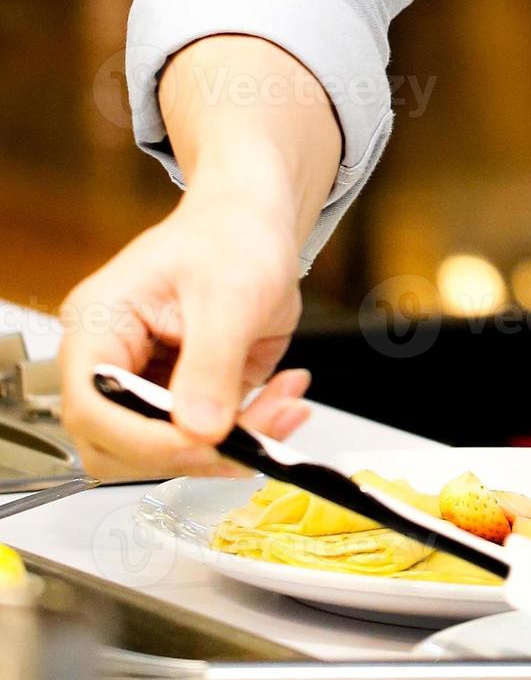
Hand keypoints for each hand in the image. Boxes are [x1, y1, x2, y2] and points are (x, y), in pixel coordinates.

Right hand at [60, 181, 309, 478]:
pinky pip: (212, 439)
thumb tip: (201, 430)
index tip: (207, 440)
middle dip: (196, 451)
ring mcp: (150, 385)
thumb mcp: (228, 296)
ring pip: (174, 451)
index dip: (146, 438)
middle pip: (125, 446)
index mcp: (99, 327)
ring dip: (235, 445)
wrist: (257, 227)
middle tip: (257, 435)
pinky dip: (255, 430)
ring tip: (287, 404)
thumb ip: (211, 365)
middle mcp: (114, 363)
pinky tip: (286, 395)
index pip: (94, 408)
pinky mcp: (189, 398)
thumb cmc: (232, 238)